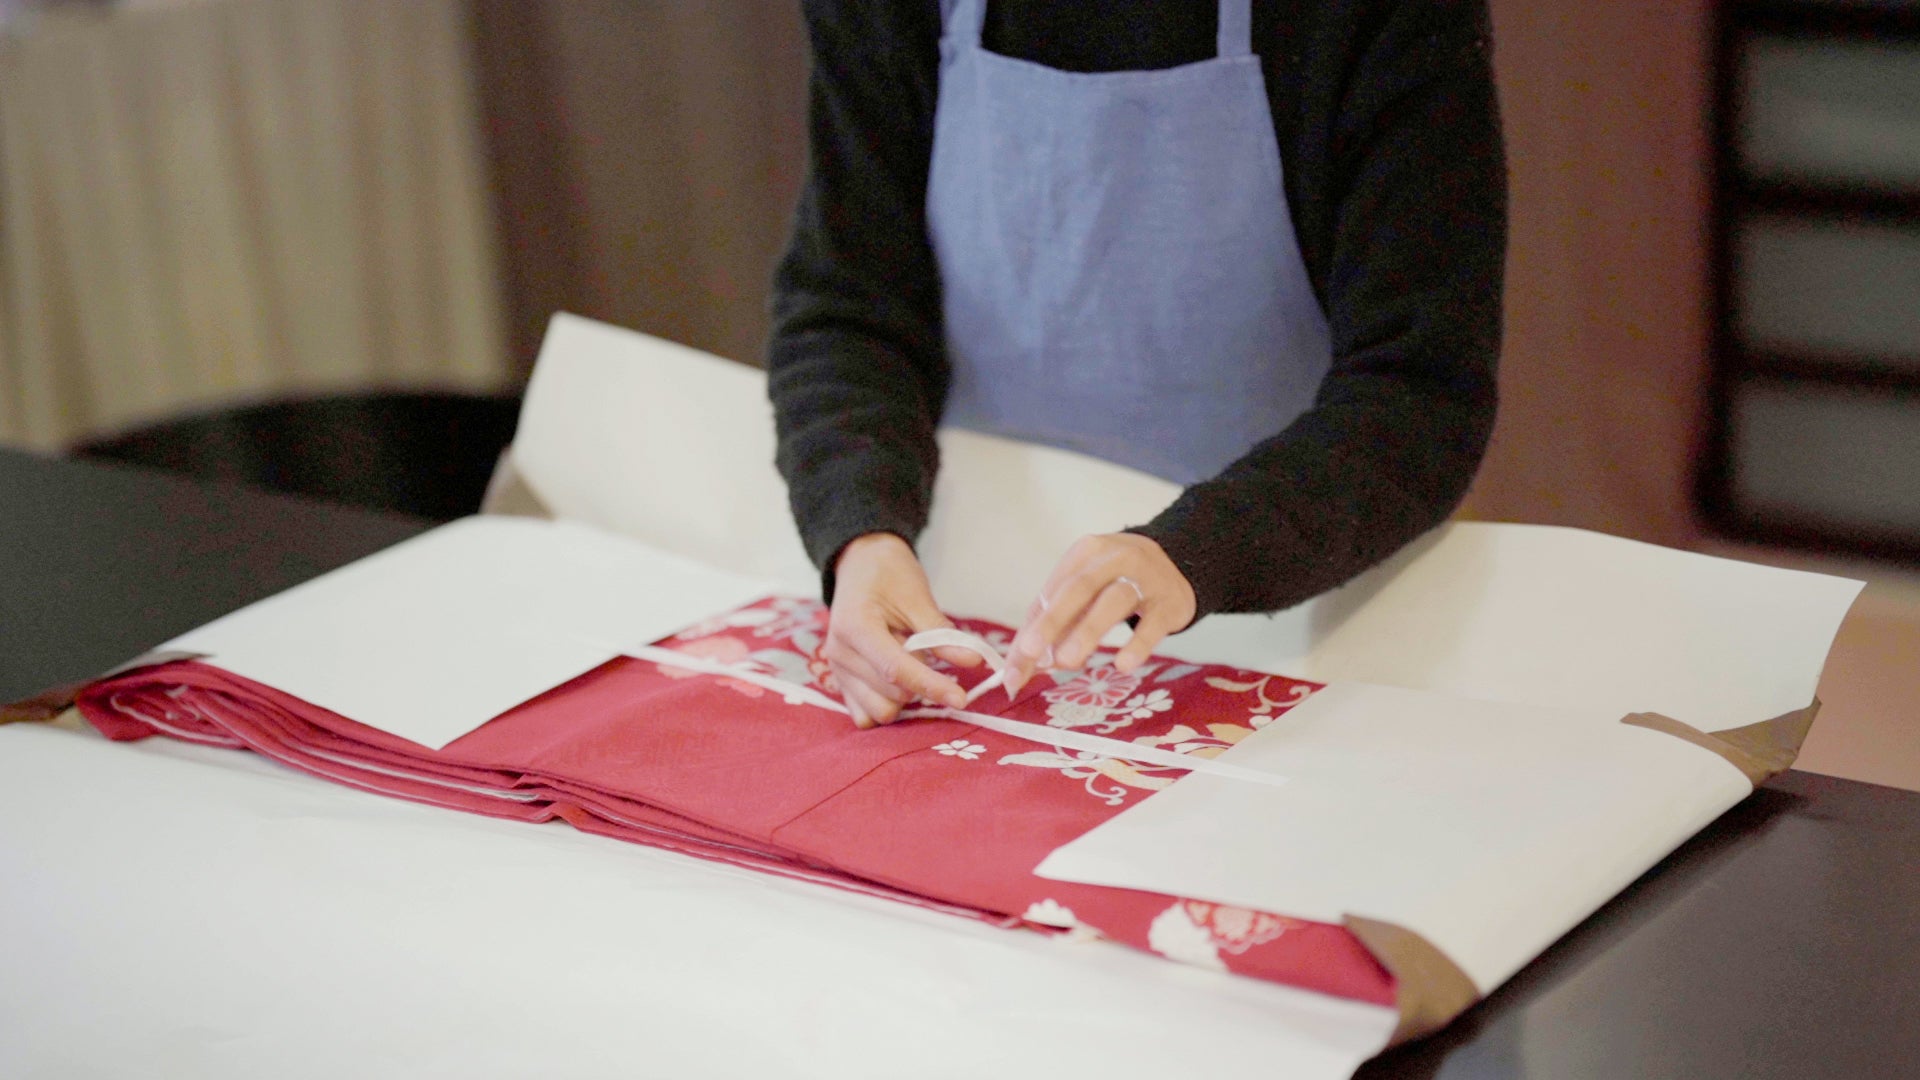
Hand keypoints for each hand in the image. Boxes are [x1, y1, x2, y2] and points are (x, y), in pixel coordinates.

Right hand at [824, 533, 980, 727]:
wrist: (861, 566)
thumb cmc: (890, 575)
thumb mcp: (918, 597)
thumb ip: (941, 634)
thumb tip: (973, 661)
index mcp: (855, 626)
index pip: (896, 669)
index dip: (931, 686)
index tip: (961, 698)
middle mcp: (839, 654)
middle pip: (891, 695)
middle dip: (919, 683)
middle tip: (924, 651)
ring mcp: (837, 671)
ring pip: (879, 712)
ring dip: (903, 697)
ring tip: (906, 662)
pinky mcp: (841, 683)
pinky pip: (865, 716)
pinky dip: (887, 706)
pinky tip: (896, 683)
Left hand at [1005, 533, 1195, 695]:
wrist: (1180, 563)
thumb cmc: (1118, 581)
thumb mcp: (1086, 591)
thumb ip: (1056, 626)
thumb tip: (1025, 667)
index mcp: (1085, 553)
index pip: (1053, 591)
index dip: (1032, 626)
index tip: (1017, 661)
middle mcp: (1114, 558)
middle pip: (1079, 588)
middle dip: (1052, 621)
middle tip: (1031, 652)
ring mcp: (1145, 577)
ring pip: (1113, 601)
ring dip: (1087, 631)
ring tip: (1067, 662)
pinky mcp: (1170, 601)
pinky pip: (1153, 623)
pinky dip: (1137, 644)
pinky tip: (1123, 664)